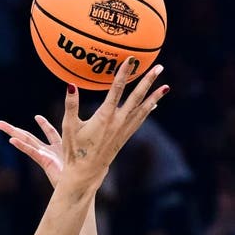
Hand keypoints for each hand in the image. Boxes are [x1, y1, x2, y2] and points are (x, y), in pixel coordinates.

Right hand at [0, 61, 166, 191]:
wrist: (85, 173)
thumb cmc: (74, 150)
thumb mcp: (69, 126)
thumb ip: (71, 104)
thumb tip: (71, 84)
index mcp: (105, 117)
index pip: (117, 90)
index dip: (124, 74)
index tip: (131, 60)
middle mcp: (118, 122)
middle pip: (137, 97)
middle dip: (148, 82)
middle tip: (159, 67)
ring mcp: (124, 130)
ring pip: (143, 109)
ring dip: (154, 97)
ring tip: (166, 86)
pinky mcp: (125, 137)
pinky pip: (140, 120)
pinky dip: (148, 110)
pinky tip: (154, 104)